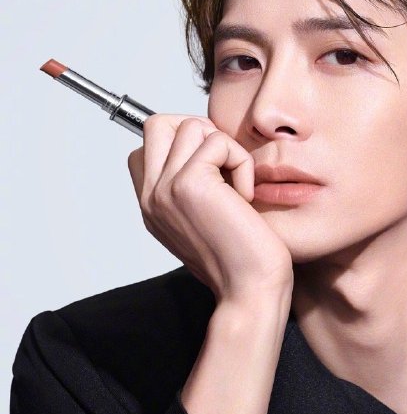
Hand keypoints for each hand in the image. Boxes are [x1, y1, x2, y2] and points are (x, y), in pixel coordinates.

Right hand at [127, 115, 293, 303]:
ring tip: (236, 185)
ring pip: (190, 125)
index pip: (149, 146)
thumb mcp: (207, 220)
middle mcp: (151, 196)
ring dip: (225, 148)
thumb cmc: (241, 260)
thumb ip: (195, 188)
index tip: (215, 171)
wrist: (249, 290)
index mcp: (153, 205)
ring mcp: (165, 188)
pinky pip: (218, 141)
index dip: (185, 145)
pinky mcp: (189, 183)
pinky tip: (244, 196)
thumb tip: (209, 149)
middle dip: (199, 131)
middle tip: (224, 165)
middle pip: (157, 123)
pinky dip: (241, 162)